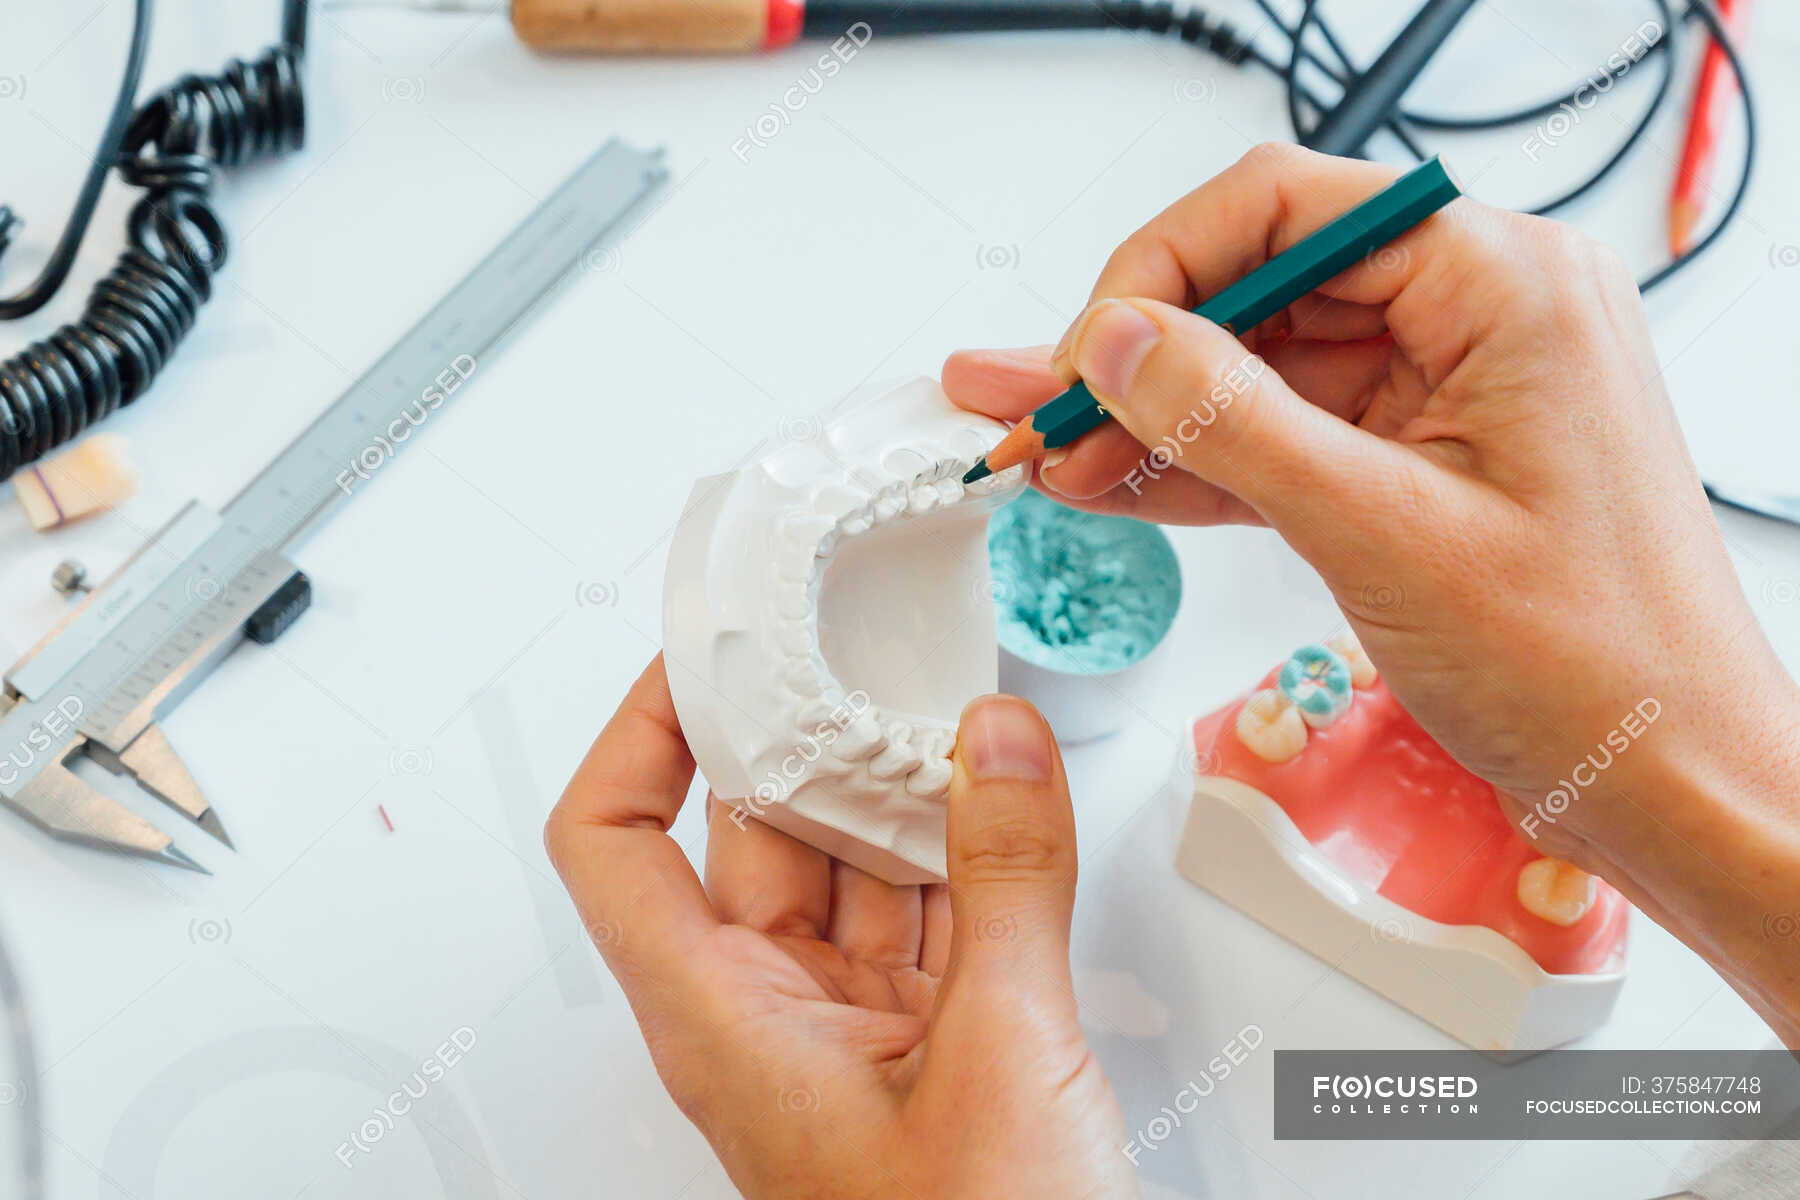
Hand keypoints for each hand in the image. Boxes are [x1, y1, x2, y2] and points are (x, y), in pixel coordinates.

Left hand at [546, 657, 1130, 1198]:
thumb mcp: (1001, 1051)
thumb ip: (1005, 880)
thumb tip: (998, 747)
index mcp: (724, 1022)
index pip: (613, 846)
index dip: (639, 736)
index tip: (703, 656)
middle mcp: (769, 1017)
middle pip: (751, 833)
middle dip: (803, 735)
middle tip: (853, 645)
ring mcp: (848, 1031)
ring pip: (849, 868)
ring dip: (895, 788)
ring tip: (944, 703)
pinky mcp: (924, 1046)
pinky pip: (922, 914)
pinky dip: (958, 850)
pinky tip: (996, 795)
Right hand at [944, 143, 1799, 1041]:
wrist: (1666, 781)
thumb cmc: (1595, 665)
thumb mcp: (1384, 532)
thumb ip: (1233, 422)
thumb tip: (1117, 342)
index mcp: (1501, 285)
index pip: (1285, 211)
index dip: (1161, 271)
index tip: (1085, 354)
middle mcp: (1474, 316)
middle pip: (1258, 288)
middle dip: (1133, 352)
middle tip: (1030, 400)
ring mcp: (1442, 391)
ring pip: (1256, 370)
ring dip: (1147, 416)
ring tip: (1040, 444)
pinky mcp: (1415, 461)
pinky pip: (1280, 439)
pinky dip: (1197, 465)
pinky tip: (1109, 480)